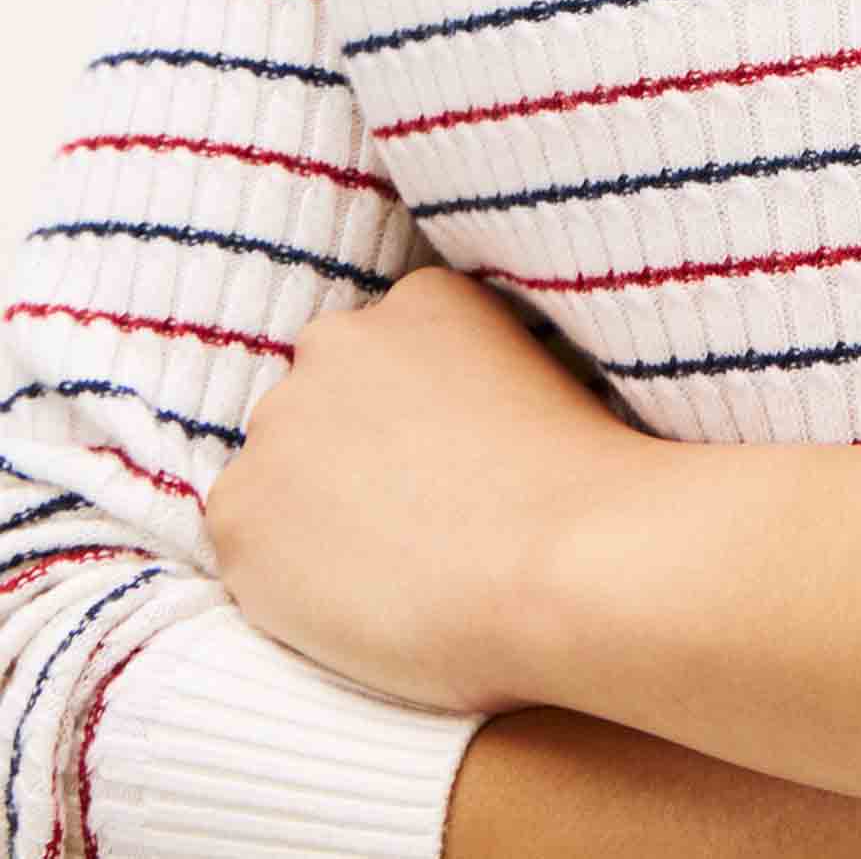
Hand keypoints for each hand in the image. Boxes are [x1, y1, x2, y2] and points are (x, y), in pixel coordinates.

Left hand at [204, 260, 652, 715]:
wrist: (563, 567)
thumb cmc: (579, 493)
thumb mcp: (540, 382)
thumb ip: (467, 378)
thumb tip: (438, 426)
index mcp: (420, 299)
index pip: (381, 357)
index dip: (405, 423)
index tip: (441, 468)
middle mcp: (337, 342)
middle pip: (317, 404)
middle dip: (346, 456)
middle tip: (408, 522)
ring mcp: (279, 425)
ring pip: (276, 475)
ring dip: (310, 513)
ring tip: (386, 570)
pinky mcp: (240, 512)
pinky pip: (247, 546)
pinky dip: (283, 578)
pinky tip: (354, 602)